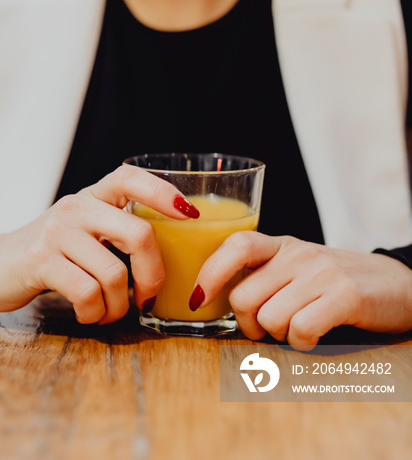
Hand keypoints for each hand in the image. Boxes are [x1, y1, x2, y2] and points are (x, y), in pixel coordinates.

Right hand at [0, 165, 197, 324]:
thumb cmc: (50, 253)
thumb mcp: (82, 230)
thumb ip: (115, 231)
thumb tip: (170, 255)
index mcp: (91, 196)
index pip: (130, 177)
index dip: (162, 192)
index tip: (190, 214)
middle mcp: (76, 207)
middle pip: (138, 233)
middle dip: (154, 274)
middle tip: (148, 296)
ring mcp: (57, 232)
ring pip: (114, 273)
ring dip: (118, 305)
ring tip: (109, 311)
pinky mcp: (40, 260)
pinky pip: (87, 293)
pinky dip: (95, 314)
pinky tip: (89, 314)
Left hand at [192, 233, 411, 347]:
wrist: (399, 284)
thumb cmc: (339, 283)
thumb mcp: (299, 268)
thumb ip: (265, 277)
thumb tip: (215, 302)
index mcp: (282, 245)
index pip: (235, 245)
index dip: (210, 273)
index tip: (198, 299)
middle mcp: (298, 254)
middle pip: (243, 297)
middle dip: (249, 325)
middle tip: (267, 329)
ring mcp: (321, 273)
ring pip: (269, 319)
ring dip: (280, 336)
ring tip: (300, 328)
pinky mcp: (344, 296)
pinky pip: (301, 330)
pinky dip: (302, 344)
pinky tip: (315, 336)